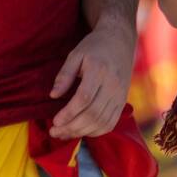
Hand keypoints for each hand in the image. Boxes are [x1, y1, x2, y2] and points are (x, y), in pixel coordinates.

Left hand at [49, 16, 135, 139]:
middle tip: (54, 132)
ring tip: (65, 134)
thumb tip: (53, 96)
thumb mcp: (76, 55)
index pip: (84, 98)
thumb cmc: (94, 47)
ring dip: (82, 132)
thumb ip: (64, 75)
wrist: (120, 41)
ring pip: (102, 122)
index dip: (68, 113)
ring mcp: (120, 95)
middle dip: (72, 127)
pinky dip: (96, 132)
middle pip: (93, 114)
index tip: (54, 122)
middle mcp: (112, 85)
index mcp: (99, 70)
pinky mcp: (123, 101)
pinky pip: (111, 123)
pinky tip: (82, 131)